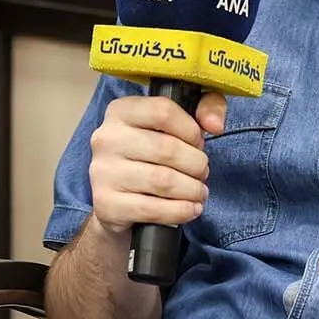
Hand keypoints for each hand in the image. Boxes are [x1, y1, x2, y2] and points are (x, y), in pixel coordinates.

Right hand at [87, 92, 226, 236]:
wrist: (116, 200)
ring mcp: (103, 172)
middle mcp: (106, 138)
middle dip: (197, 164)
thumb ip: (206, 107)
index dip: (191, 130)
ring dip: (192, 190)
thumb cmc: (151, 157)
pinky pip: (154, 209)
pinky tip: (190, 208)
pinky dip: (181, 211)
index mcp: (120, 111)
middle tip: (202, 172)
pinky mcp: (107, 204)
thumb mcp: (175, 123)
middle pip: (167, 149)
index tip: (198, 144)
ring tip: (198, 191)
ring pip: (163, 181)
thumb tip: (215, 124)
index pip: (163, 111)